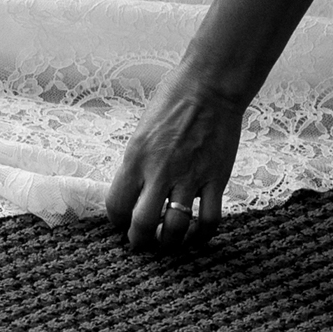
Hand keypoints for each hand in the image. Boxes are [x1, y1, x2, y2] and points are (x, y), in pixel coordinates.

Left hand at [106, 69, 246, 253]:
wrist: (210, 87)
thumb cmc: (173, 100)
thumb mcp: (143, 130)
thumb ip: (139, 160)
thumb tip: (136, 187)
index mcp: (135, 156)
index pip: (117, 203)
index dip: (116, 221)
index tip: (120, 224)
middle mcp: (160, 171)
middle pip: (143, 223)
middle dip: (139, 241)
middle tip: (141, 244)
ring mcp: (189, 177)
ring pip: (175, 228)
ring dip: (170, 243)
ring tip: (168, 243)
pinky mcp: (216, 180)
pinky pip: (209, 220)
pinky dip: (202, 235)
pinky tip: (196, 235)